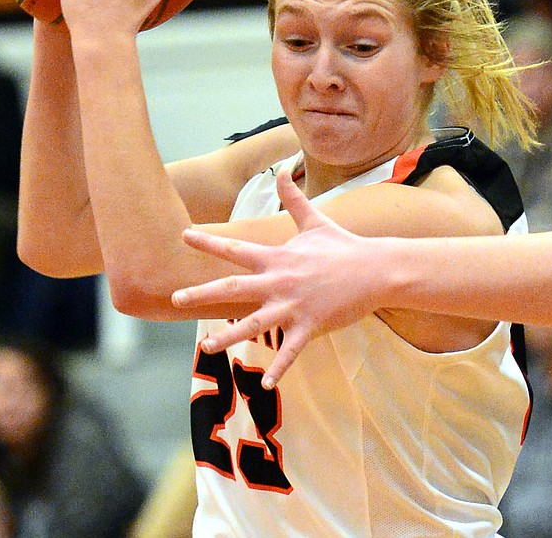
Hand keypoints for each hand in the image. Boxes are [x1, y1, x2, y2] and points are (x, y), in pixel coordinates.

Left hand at [174, 171, 384, 387]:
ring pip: (253, 326)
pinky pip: (290, 351)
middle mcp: (280, 282)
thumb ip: (293, 198)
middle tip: (174, 299)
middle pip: (232, 290)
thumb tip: (283, 168)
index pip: (236, 250)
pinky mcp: (310, 326)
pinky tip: (265, 384)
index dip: (209, 241)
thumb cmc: (344, 245)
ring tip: (206, 347)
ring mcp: (294, 306)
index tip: (183, 235)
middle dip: (201, 294)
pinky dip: (278, 368)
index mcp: (278, 258)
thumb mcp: (316, 220)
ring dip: (227, 337)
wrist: (376, 269)